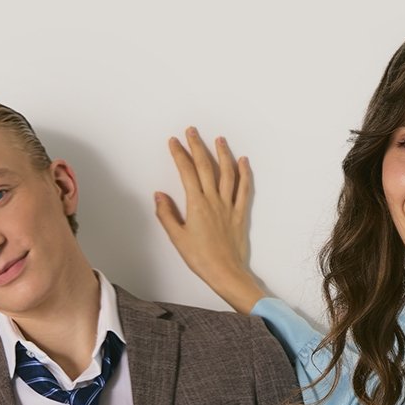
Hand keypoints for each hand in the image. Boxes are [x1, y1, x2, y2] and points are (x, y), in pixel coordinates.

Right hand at [155, 129, 265, 313]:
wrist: (226, 273)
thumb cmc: (201, 259)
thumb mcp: (177, 238)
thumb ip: (167, 214)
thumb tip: (159, 195)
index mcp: (196, 205)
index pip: (186, 172)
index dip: (179, 155)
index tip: (174, 142)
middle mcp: (214, 200)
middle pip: (206, 166)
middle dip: (197, 146)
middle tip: (192, 131)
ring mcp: (229, 205)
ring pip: (227, 173)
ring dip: (222, 153)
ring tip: (218, 139)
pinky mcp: (240, 213)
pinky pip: (244, 188)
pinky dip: (245, 173)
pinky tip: (243, 161)